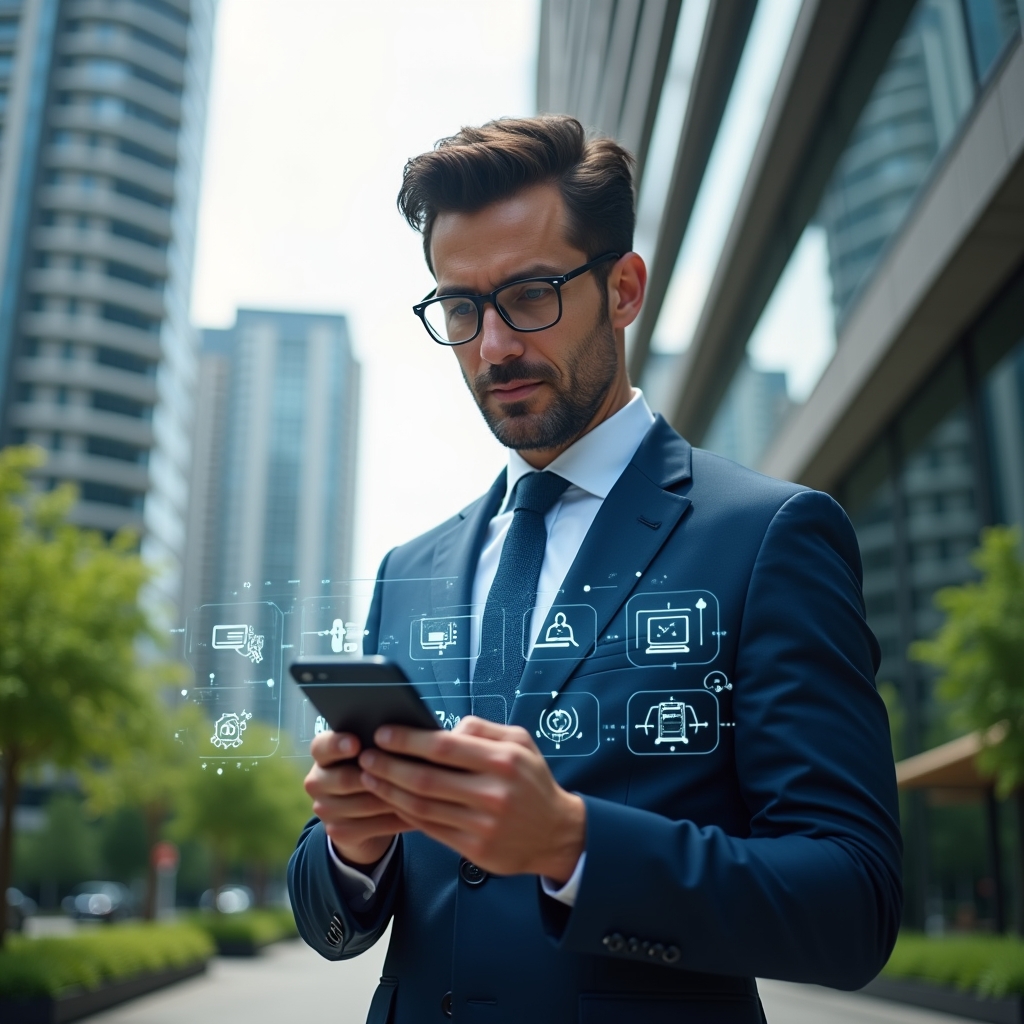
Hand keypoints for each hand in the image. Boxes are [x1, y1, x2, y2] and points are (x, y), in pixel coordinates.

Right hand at [305, 731, 414, 867]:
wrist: (361, 812)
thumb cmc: (372, 768)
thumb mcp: (371, 751)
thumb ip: (377, 742)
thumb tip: (401, 733)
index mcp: (322, 754)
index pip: (322, 746)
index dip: (338, 745)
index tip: (357, 743)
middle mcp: (317, 781)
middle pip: (345, 779)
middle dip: (377, 775)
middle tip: (405, 770)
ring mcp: (325, 809)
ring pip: (363, 804)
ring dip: (394, 798)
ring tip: (422, 791)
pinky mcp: (338, 832)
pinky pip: (372, 826)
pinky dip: (398, 819)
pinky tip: (420, 813)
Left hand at [357, 716, 585, 882]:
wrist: (556, 834)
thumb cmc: (531, 781)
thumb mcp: (520, 742)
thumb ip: (483, 729)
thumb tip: (445, 727)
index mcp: (503, 761)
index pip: (444, 747)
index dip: (408, 740)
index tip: (383, 734)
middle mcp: (493, 793)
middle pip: (426, 778)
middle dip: (388, 766)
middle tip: (366, 757)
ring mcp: (483, 824)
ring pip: (422, 806)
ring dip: (389, 791)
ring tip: (369, 778)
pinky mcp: (475, 848)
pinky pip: (430, 829)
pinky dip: (406, 813)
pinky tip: (392, 801)